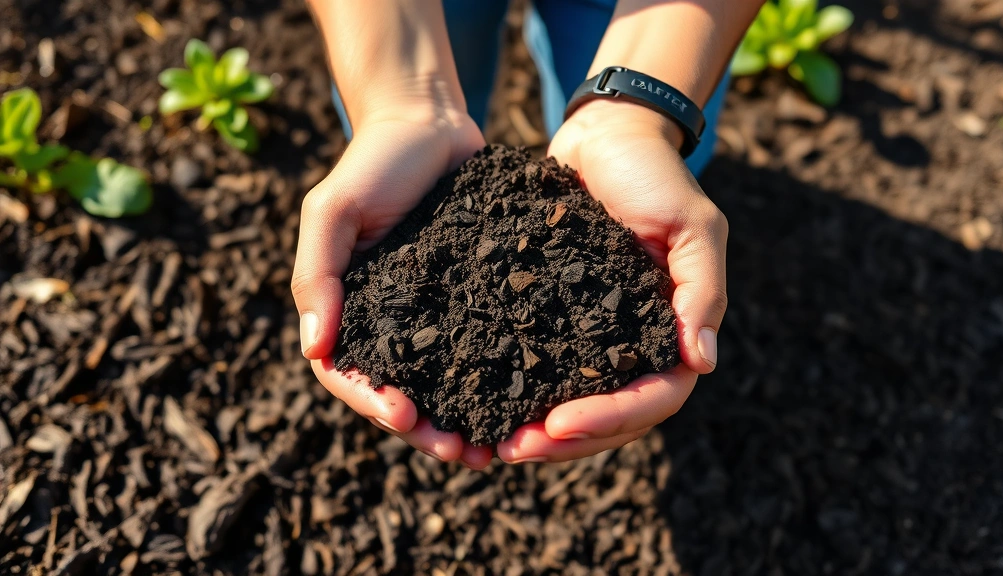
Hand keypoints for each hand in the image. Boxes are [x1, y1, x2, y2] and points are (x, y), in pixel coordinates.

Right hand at [292, 107, 492, 469]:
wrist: (430, 123)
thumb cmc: (372, 163)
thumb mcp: (332, 211)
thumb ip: (317, 274)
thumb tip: (314, 347)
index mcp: (347, 309)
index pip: (348, 373)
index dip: (372, 402)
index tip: (406, 417)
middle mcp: (390, 321)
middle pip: (399, 392)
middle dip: (426, 430)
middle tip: (461, 453)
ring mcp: (433, 314)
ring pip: (444, 383)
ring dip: (463, 419)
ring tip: (493, 448)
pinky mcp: (475, 299)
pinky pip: (483, 347)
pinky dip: (497, 380)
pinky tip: (523, 400)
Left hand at [498, 100, 728, 462]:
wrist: (606, 137)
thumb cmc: (655, 176)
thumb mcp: (693, 226)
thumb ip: (701, 291)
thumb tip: (702, 362)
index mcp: (674, 332)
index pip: (655, 398)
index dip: (610, 418)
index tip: (560, 423)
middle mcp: (633, 344)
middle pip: (610, 417)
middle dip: (565, 441)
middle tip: (512, 449)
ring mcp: (592, 336)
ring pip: (572, 403)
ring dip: (537, 429)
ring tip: (492, 441)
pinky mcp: (553, 318)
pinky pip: (537, 367)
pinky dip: (514, 389)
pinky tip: (477, 399)